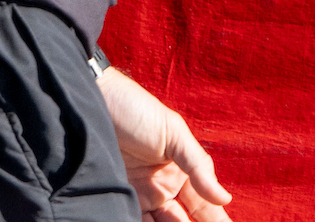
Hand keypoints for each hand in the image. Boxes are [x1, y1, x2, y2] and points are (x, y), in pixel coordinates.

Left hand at [98, 67, 233, 220]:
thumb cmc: (136, 110)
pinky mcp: (114, 199)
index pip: (204, 206)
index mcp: (180, 174)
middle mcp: (160, 189)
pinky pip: (131, 220)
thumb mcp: (174, 133)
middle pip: (182, 221)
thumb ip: (199, 167)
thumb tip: (225, 198)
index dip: (217, 220)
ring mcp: (137, 197)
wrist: (90, 103)